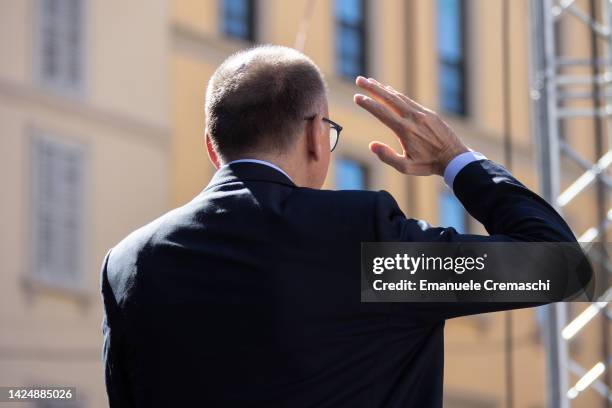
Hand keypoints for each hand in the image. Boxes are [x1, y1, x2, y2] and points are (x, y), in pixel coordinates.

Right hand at [353, 76, 468, 175]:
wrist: (454, 157)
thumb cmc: (429, 165)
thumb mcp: (406, 167)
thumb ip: (387, 157)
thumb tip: (372, 145)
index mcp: (405, 130)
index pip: (382, 112)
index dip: (368, 103)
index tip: (356, 97)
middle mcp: (412, 118)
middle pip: (388, 98)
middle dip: (372, 88)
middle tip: (359, 80)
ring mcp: (421, 113)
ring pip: (399, 97)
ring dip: (383, 89)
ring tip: (370, 82)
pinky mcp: (428, 113)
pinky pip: (409, 101)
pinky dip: (397, 95)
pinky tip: (389, 91)